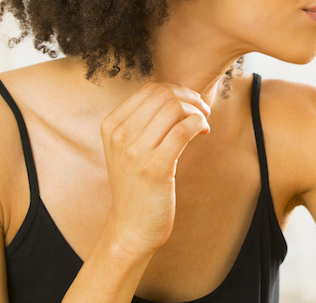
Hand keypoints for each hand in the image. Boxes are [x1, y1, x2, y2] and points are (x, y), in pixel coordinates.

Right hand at [100, 82, 210, 256]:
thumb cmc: (137, 185)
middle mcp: (119, 135)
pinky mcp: (155, 168)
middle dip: (190, 98)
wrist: (131, 227)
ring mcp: (135, 152)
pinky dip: (199, 125)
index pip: (149, 89)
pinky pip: (183, 130)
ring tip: (204, 125)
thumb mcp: (128, 147)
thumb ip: (144, 121)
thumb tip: (179, 95)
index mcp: (111, 125)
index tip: (190, 104)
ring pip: (175, 109)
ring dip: (197, 112)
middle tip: (203, 112)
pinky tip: (203, 133)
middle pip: (164, 95)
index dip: (177, 90)